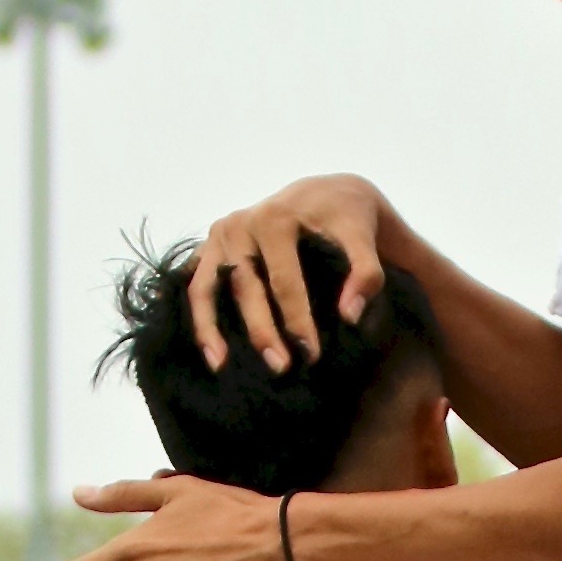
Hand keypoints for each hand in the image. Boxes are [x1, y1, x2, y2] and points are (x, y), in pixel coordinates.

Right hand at [191, 178, 395, 376]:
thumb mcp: (362, 236)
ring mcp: (220, 234)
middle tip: (280, 367)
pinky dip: (196, 314)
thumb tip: (349, 315)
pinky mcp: (209, 245)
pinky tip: (207, 346)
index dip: (297, 320)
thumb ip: (365, 273)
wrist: (323, 193)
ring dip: (208, 327)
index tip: (311, 354)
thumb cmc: (344, 218)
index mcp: (275, 219)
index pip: (284, 280)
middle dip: (261, 331)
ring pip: (206, 286)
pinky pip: (195, 283)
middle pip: (245, 286)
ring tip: (219, 364)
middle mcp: (240, 224)